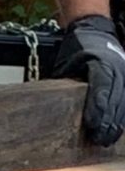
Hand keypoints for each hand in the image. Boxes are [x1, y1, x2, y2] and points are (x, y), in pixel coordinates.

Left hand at [53, 11, 124, 145]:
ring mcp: (123, 73)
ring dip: (116, 123)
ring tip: (107, 140)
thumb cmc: (77, 47)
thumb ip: (64, 82)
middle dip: (106, 121)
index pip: (101, 87)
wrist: (95, 30)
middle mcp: (116, 67)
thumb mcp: (66, 62)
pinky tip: (116, 130)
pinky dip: (121, 116)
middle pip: (114, 98)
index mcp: (100, 61)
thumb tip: (52, 107)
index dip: (97, 107)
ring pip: (123, 102)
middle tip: (99, 139)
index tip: (91, 124)